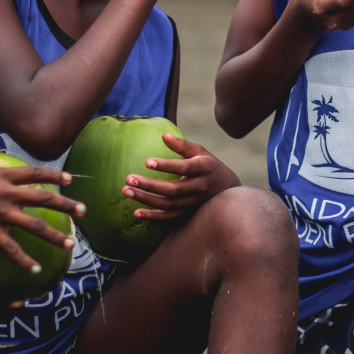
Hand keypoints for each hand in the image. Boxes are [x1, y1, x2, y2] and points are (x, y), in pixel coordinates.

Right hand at [0, 136, 84, 275]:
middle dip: (66, 204)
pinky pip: (11, 248)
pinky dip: (25, 261)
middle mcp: (5, 193)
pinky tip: (37, 271)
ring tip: (70, 244)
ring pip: (35, 225)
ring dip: (55, 236)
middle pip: (43, 198)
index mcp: (0, 176)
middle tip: (83, 210)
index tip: (70, 180)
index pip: (34, 173)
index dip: (54, 176)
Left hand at [121, 133, 241, 219]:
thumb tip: (163, 136)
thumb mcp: (200, 151)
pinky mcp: (189, 213)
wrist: (227, 188)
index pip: (184, 168)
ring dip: (146, 200)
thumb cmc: (208, 165)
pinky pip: (170, 218)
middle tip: (128, 178)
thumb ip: (182, 145)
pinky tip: (137, 213)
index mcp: (204, 168)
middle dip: (149, 185)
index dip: (166, 166)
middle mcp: (200, 187)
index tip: (146, 161)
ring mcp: (195, 202)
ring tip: (127, 191)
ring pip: (169, 205)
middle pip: (173, 190)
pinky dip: (154, 217)